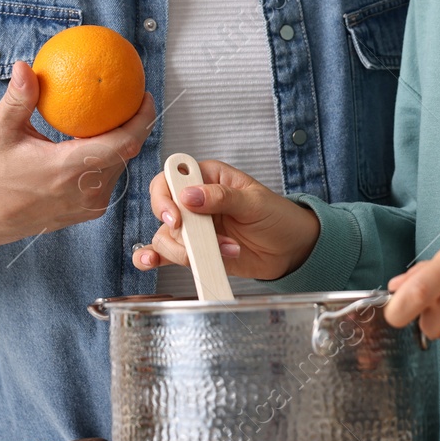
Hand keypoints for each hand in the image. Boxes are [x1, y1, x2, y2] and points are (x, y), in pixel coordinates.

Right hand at [0, 60, 155, 249]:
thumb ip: (18, 98)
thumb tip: (26, 66)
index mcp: (67, 170)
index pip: (122, 144)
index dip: (141, 119)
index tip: (144, 95)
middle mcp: (84, 192)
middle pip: (127, 154)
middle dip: (135, 125)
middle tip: (132, 98)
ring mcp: (87, 206)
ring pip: (119, 168)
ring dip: (121, 142)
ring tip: (119, 115)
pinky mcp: (85, 213)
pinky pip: (108, 180)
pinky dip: (108, 158)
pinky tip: (100, 139)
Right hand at [131, 159, 320, 280]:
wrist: (290, 250)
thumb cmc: (276, 216)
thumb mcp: (254, 202)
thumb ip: (222, 196)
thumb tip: (189, 195)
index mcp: (207, 177)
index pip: (171, 178)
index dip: (166, 197)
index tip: (177, 217)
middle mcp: (195, 201)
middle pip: (163, 210)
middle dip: (177, 230)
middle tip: (195, 239)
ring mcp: (194, 228)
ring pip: (164, 236)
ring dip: (185, 251)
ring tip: (222, 251)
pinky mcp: (195, 250)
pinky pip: (166, 253)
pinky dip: (154, 258)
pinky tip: (149, 263)